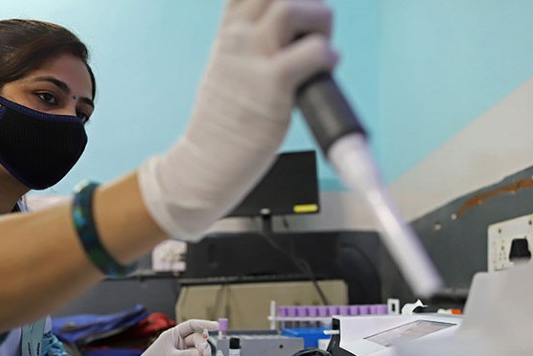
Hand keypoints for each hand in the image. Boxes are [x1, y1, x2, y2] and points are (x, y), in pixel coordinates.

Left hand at [119, 319, 218, 355]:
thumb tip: (200, 354)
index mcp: (174, 333)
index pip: (192, 325)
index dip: (204, 324)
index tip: (215, 326)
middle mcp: (180, 340)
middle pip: (198, 338)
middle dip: (202, 346)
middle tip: (203, 354)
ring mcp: (184, 350)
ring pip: (200, 348)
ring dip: (204, 354)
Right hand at [138, 0, 337, 239]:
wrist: (204, 163)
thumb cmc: (225, 122)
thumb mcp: (230, 67)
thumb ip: (255, 42)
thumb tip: (298, 31)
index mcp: (228, 29)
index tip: (298, 18)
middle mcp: (237, 37)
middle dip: (308, 6)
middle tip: (312, 36)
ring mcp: (252, 60)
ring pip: (291, 8)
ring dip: (318, 24)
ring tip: (317, 53)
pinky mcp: (271, 86)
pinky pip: (313, 53)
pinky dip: (327, 58)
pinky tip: (323, 72)